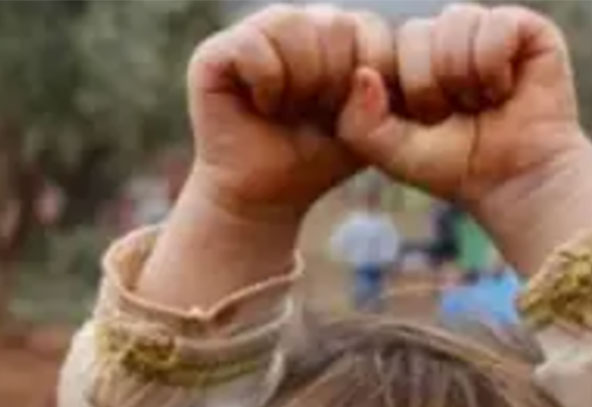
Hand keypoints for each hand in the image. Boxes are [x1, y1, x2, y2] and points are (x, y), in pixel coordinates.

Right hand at [183, 4, 394, 224]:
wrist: (263, 197)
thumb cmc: (315, 159)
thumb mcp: (364, 130)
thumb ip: (378, 101)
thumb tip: (364, 75)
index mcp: (335, 33)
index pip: (369, 27)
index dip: (366, 76)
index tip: (348, 114)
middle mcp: (295, 23)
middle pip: (334, 24)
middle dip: (332, 82)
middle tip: (312, 114)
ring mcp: (254, 33)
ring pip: (293, 26)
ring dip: (299, 81)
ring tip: (287, 108)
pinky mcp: (214, 53)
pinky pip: (253, 45)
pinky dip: (266, 83)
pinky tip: (261, 105)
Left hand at [336, 4, 591, 274]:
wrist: (516, 182)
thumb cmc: (455, 166)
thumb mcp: (393, 153)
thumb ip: (360, 123)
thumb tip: (363, 74)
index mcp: (410, 59)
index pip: (385, 45)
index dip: (404, 91)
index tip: (426, 122)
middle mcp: (444, 37)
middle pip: (416, 33)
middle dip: (432, 87)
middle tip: (457, 114)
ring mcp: (483, 28)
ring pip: (454, 23)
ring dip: (465, 78)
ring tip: (482, 102)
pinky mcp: (524, 28)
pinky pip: (496, 25)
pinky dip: (495, 67)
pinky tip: (505, 89)